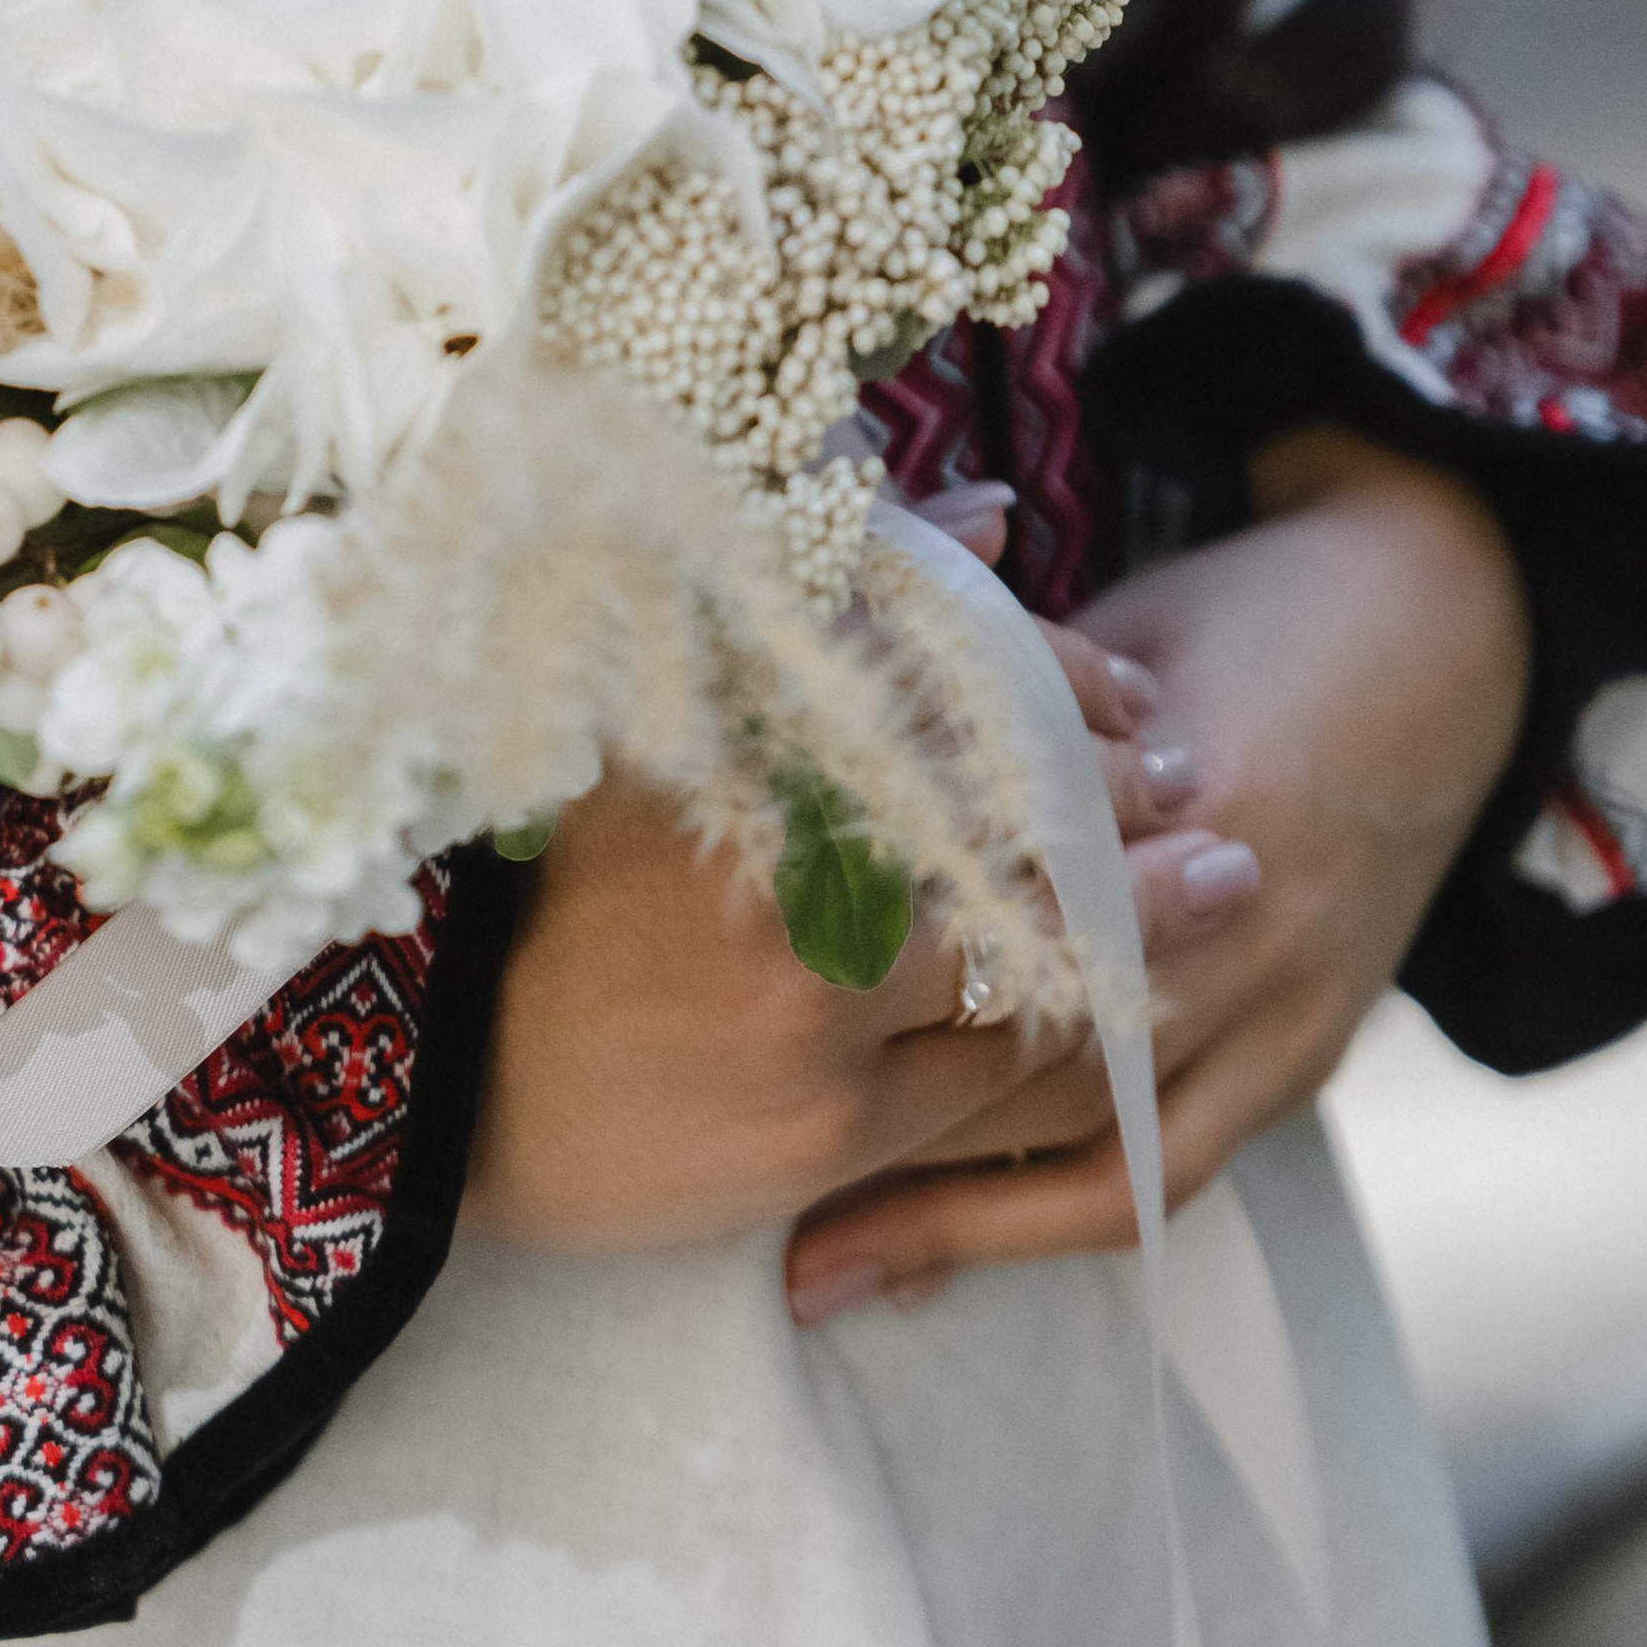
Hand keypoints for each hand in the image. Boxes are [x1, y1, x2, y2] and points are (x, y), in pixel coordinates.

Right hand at [463, 618, 1252, 1250]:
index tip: (1135, 697)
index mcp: (747, 737)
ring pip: (1032, 959)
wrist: (426, 1074)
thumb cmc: (544, 875)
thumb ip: (841, 596)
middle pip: (1021, 825)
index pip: (966, 690)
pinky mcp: (821, 1130)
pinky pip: (990, 1082)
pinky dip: (1066, 1038)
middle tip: (1199, 786)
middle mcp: (788, 867)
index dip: (1071, 690)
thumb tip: (993, 516)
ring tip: (1220, 889)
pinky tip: (1131, 1014)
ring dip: (1141, 925)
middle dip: (1128, 809)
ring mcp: (811, 1010)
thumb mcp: (672, 703)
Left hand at [779, 426, 1526, 1316]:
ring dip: (954, 1214)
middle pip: (1039, 1052)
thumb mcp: (1098, 636)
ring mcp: (1288, 1000)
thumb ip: (983, 718)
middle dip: (886, 1129)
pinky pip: (1174, 1174)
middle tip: (737, 1170)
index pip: (1000, 921)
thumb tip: (810, 775)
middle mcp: (1239, 913)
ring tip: (818, 1263)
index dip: (865, 980)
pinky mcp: (1308, 1056)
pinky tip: (940, 1262)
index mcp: (1172, 793)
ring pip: (1100, 1144)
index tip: (729, 1021)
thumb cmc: (1227, 621)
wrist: (1440, 644)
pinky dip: (1049, 1220)